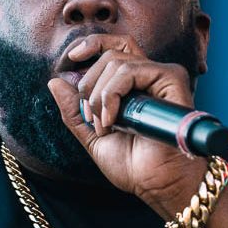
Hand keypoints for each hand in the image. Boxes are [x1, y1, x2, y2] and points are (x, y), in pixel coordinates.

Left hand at [45, 33, 208, 213]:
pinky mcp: (172, 80)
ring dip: (99, 96)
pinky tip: (114, 120)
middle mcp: (150, 77)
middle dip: (89, 85)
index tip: (72, 58)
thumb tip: (55, 81)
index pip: (115, 47)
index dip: (93, 44)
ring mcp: (162, 77)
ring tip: (105, 125)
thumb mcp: (92, 135)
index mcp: (134, 86)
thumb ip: (73, 110)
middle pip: (111, 54)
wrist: (155, 183)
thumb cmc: (133, 165)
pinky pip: (131, 71)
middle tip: (91, 117)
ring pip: (117, 62)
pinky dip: (113, 94)